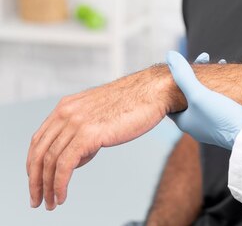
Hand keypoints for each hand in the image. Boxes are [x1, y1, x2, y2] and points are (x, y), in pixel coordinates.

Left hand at [26, 69, 171, 210]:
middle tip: (37, 200)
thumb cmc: (133, 104)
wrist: (153, 92)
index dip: (33, 164)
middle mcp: (66, 113)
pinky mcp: (88, 134)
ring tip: (50, 203)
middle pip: (38, 152)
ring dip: (46, 188)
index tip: (37, 181)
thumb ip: (84, 131)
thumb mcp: (100, 115)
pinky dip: (59, 185)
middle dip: (35, 181)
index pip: (39, 140)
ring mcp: (76, 122)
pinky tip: (61, 196)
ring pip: (49, 162)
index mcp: (66, 106)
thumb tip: (76, 158)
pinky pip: (64, 166)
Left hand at [166, 51, 241, 149]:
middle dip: (196, 74)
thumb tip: (170, 55)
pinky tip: (230, 77)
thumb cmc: (221, 117)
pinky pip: (219, 99)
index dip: (176, 77)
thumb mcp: (198, 94)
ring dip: (211, 78)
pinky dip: (221, 86)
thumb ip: (183, 76)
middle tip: (206, 57)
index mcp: (184, 121)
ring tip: (220, 63)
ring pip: (206, 95)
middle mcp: (196, 123)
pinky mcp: (226, 120)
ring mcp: (211, 122)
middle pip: (189, 93)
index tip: (188, 61)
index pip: (172, 96)